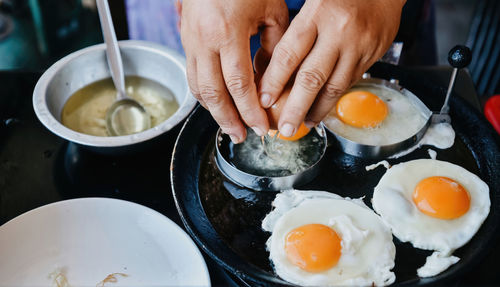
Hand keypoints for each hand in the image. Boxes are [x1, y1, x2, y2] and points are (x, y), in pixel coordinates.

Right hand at [180, 0, 287, 142]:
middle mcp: (203, 40)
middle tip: (242, 137)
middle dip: (228, 120)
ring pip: (197, 87)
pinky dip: (203, 94)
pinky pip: (192, 74)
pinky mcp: (185, 38)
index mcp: (227, 32)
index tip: (261, 127)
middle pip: (213, 93)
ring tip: (229, 126)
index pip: (239, 85)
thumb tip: (272, 78)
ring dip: (213, 111)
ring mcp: (190, 40)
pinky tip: (216, 103)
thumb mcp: (272, 9)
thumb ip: (275, 46)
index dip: (250, 111)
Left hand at [258, 0, 404, 136]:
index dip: (274, 80)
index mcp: (316, 15)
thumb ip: (294, 35)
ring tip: (304, 123)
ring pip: (334, 87)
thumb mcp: (312, 5)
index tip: (263, 100)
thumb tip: (269, 71)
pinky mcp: (372, 55)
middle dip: (295, 108)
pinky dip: (333, 100)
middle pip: (311, 78)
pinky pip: (349, 83)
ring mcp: (357, 46)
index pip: (289, 53)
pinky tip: (322, 109)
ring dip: (317, 110)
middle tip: (285, 128)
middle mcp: (338, 32)